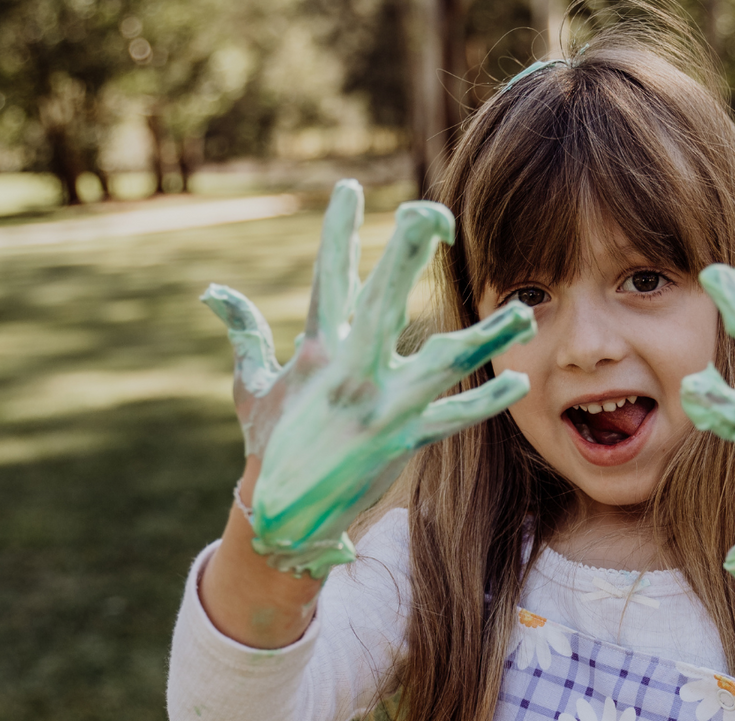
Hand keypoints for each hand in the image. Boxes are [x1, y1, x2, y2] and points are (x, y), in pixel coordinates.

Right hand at [201, 180, 535, 578]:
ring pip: (442, 362)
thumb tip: (212, 291)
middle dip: (406, 255)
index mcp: (317, 351)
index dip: (337, 233)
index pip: (328, 280)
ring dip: (485, 336)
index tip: (348, 188)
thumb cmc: (268, 445)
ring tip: (522, 313)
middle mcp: (352, 373)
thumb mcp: (251, 385)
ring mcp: (381, 408)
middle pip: (383, 302)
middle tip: (432, 213)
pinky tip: (517, 381)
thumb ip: (242, 332)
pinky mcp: (405, 442)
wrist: (280, 518)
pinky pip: (454, 418)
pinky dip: (486, 402)